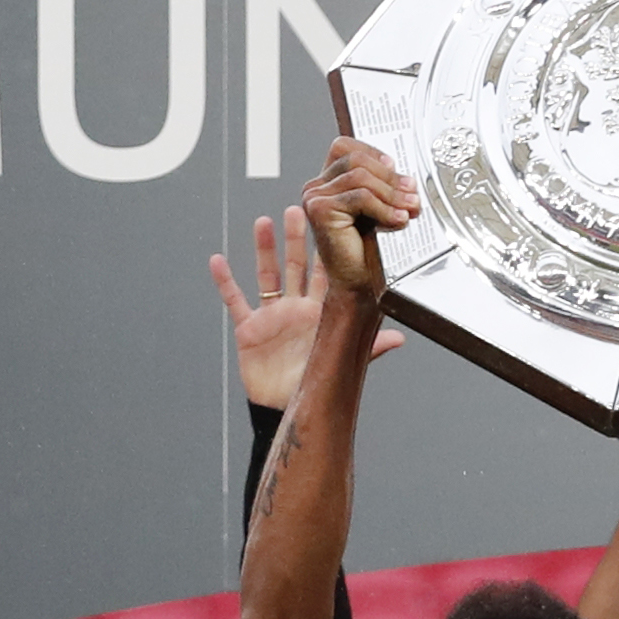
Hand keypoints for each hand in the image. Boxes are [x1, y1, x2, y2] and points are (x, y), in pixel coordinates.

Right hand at [209, 209, 393, 409]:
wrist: (286, 408)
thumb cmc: (315, 384)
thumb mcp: (342, 361)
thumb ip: (370, 346)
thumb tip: (400, 337)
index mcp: (320, 312)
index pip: (324, 273)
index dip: (326, 248)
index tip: (330, 222)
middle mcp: (297, 308)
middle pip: (296, 265)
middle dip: (296, 238)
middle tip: (298, 210)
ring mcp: (272, 316)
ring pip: (267, 274)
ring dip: (264, 249)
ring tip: (263, 223)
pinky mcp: (249, 329)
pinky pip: (235, 300)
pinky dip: (225, 281)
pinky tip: (218, 260)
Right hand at [297, 134, 412, 305]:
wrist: (358, 286)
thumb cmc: (368, 253)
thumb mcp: (378, 209)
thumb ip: (382, 186)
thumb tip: (403, 173)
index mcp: (327, 182)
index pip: (346, 147)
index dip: (374, 153)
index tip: (397, 169)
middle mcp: (316, 187)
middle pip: (356, 159)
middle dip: (390, 177)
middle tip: (412, 193)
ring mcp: (314, 198)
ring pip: (361, 177)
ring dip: (392, 193)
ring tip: (409, 208)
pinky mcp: (319, 210)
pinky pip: (360, 196)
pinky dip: (384, 208)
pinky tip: (397, 219)